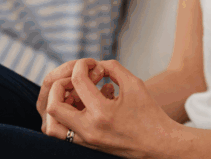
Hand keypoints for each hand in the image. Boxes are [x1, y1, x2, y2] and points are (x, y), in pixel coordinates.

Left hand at [45, 59, 177, 157]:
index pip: (77, 81)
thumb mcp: (134, 83)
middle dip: (59, 85)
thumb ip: (112, 67)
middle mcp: (90, 130)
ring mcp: (86, 141)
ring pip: (51, 126)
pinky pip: (62, 133)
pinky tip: (81, 105)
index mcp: (102, 113)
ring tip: (72, 94)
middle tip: (75, 79)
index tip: (92, 64)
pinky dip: (64, 117)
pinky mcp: (87, 146)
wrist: (159, 145)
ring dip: (56, 105)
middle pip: (53, 105)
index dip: (82, 65)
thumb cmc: (149, 113)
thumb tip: (94, 64)